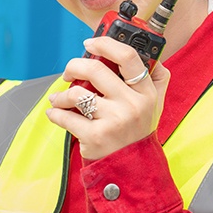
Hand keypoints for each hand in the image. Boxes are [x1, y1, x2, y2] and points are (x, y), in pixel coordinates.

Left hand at [45, 36, 170, 159]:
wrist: (133, 169)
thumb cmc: (138, 131)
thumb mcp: (156, 103)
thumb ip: (156, 77)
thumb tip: (151, 52)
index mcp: (146, 92)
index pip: (128, 58)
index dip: (106, 44)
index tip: (90, 43)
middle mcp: (132, 105)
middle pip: (95, 70)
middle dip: (74, 65)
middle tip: (69, 71)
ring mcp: (113, 121)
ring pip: (77, 94)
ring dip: (62, 94)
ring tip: (60, 98)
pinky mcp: (96, 137)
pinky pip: (66, 117)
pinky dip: (55, 113)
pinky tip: (55, 112)